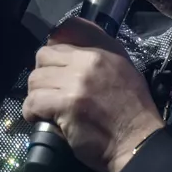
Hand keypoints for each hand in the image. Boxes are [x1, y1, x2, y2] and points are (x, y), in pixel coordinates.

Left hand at [22, 18, 165, 171]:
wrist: (138, 142)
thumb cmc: (132, 112)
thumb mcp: (124, 71)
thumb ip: (100, 55)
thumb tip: (69, 47)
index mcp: (104, 51)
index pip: (67, 29)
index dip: (54, 49)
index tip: (54, 66)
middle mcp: (90, 61)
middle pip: (44, 55)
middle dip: (43, 74)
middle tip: (50, 91)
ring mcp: (77, 82)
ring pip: (35, 79)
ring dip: (37, 95)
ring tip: (47, 107)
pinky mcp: (67, 104)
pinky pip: (33, 101)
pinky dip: (33, 112)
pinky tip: (43, 119)